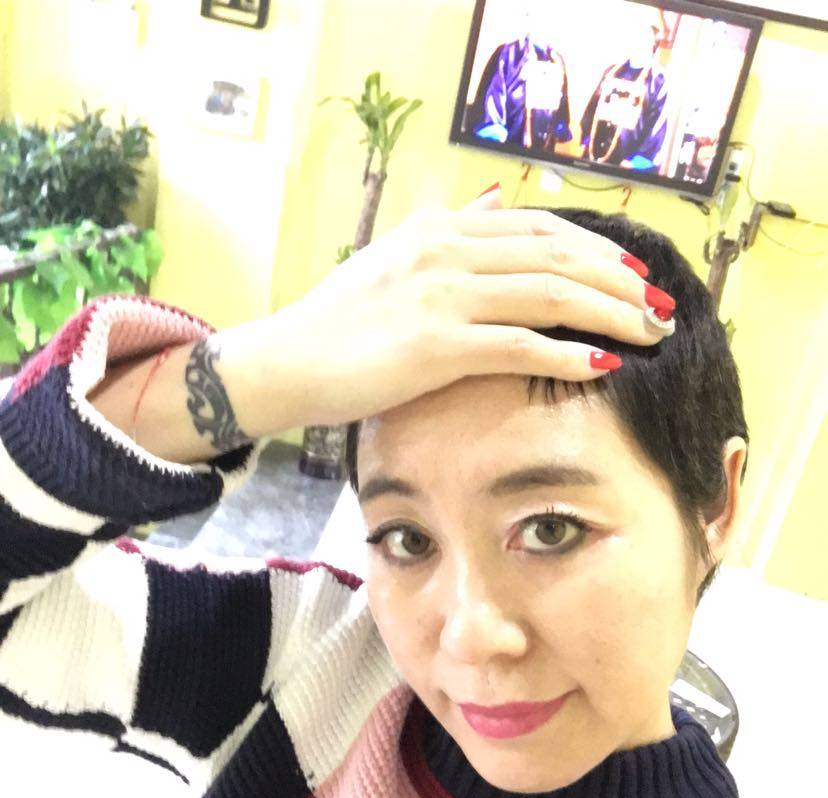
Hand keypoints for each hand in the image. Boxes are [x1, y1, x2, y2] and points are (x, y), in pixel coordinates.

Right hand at [226, 188, 673, 434]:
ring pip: (549, 295)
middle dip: (618, 281)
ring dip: (609, 313)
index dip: (595, 249)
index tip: (633, 273)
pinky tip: (602, 365)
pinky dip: (566, 353)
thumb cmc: (339, 322)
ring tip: (649, 333)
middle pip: (556, 256)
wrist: (285, 362)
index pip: (538, 228)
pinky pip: (517, 344)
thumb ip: (448, 229)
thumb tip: (494, 200)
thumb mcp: (393, 258)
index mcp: (439, 229)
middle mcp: (446, 251)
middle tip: (660, 308)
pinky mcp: (434, 345)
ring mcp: (441, 295)